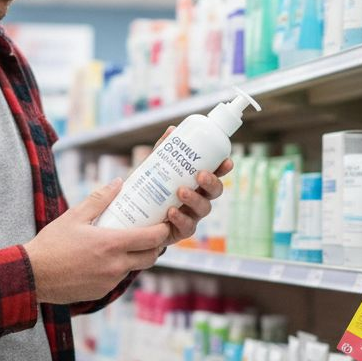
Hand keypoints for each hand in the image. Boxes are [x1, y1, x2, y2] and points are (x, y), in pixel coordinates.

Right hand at [24, 179, 169, 304]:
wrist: (32, 275)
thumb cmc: (51, 243)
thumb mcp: (74, 216)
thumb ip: (100, 199)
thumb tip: (118, 182)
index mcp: (112, 244)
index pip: (152, 238)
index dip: (163, 230)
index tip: (164, 222)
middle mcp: (116, 266)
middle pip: (151, 257)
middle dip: (155, 245)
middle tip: (150, 233)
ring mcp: (110, 281)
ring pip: (134, 268)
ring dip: (136, 257)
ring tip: (127, 244)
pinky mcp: (101, 292)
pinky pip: (118, 279)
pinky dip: (118, 269)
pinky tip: (105, 259)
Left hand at [154, 126, 233, 245]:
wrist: (134, 214)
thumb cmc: (151, 186)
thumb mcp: (155, 166)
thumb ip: (163, 149)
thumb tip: (172, 129)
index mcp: (197, 181)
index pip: (215, 173)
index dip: (223, 168)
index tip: (227, 162)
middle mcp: (198, 198)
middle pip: (215, 191)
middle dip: (211, 183)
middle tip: (200, 175)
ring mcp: (191, 215)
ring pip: (204, 209)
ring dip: (194, 199)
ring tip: (180, 191)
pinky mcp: (181, 231)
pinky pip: (187, 227)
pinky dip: (181, 219)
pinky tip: (171, 212)